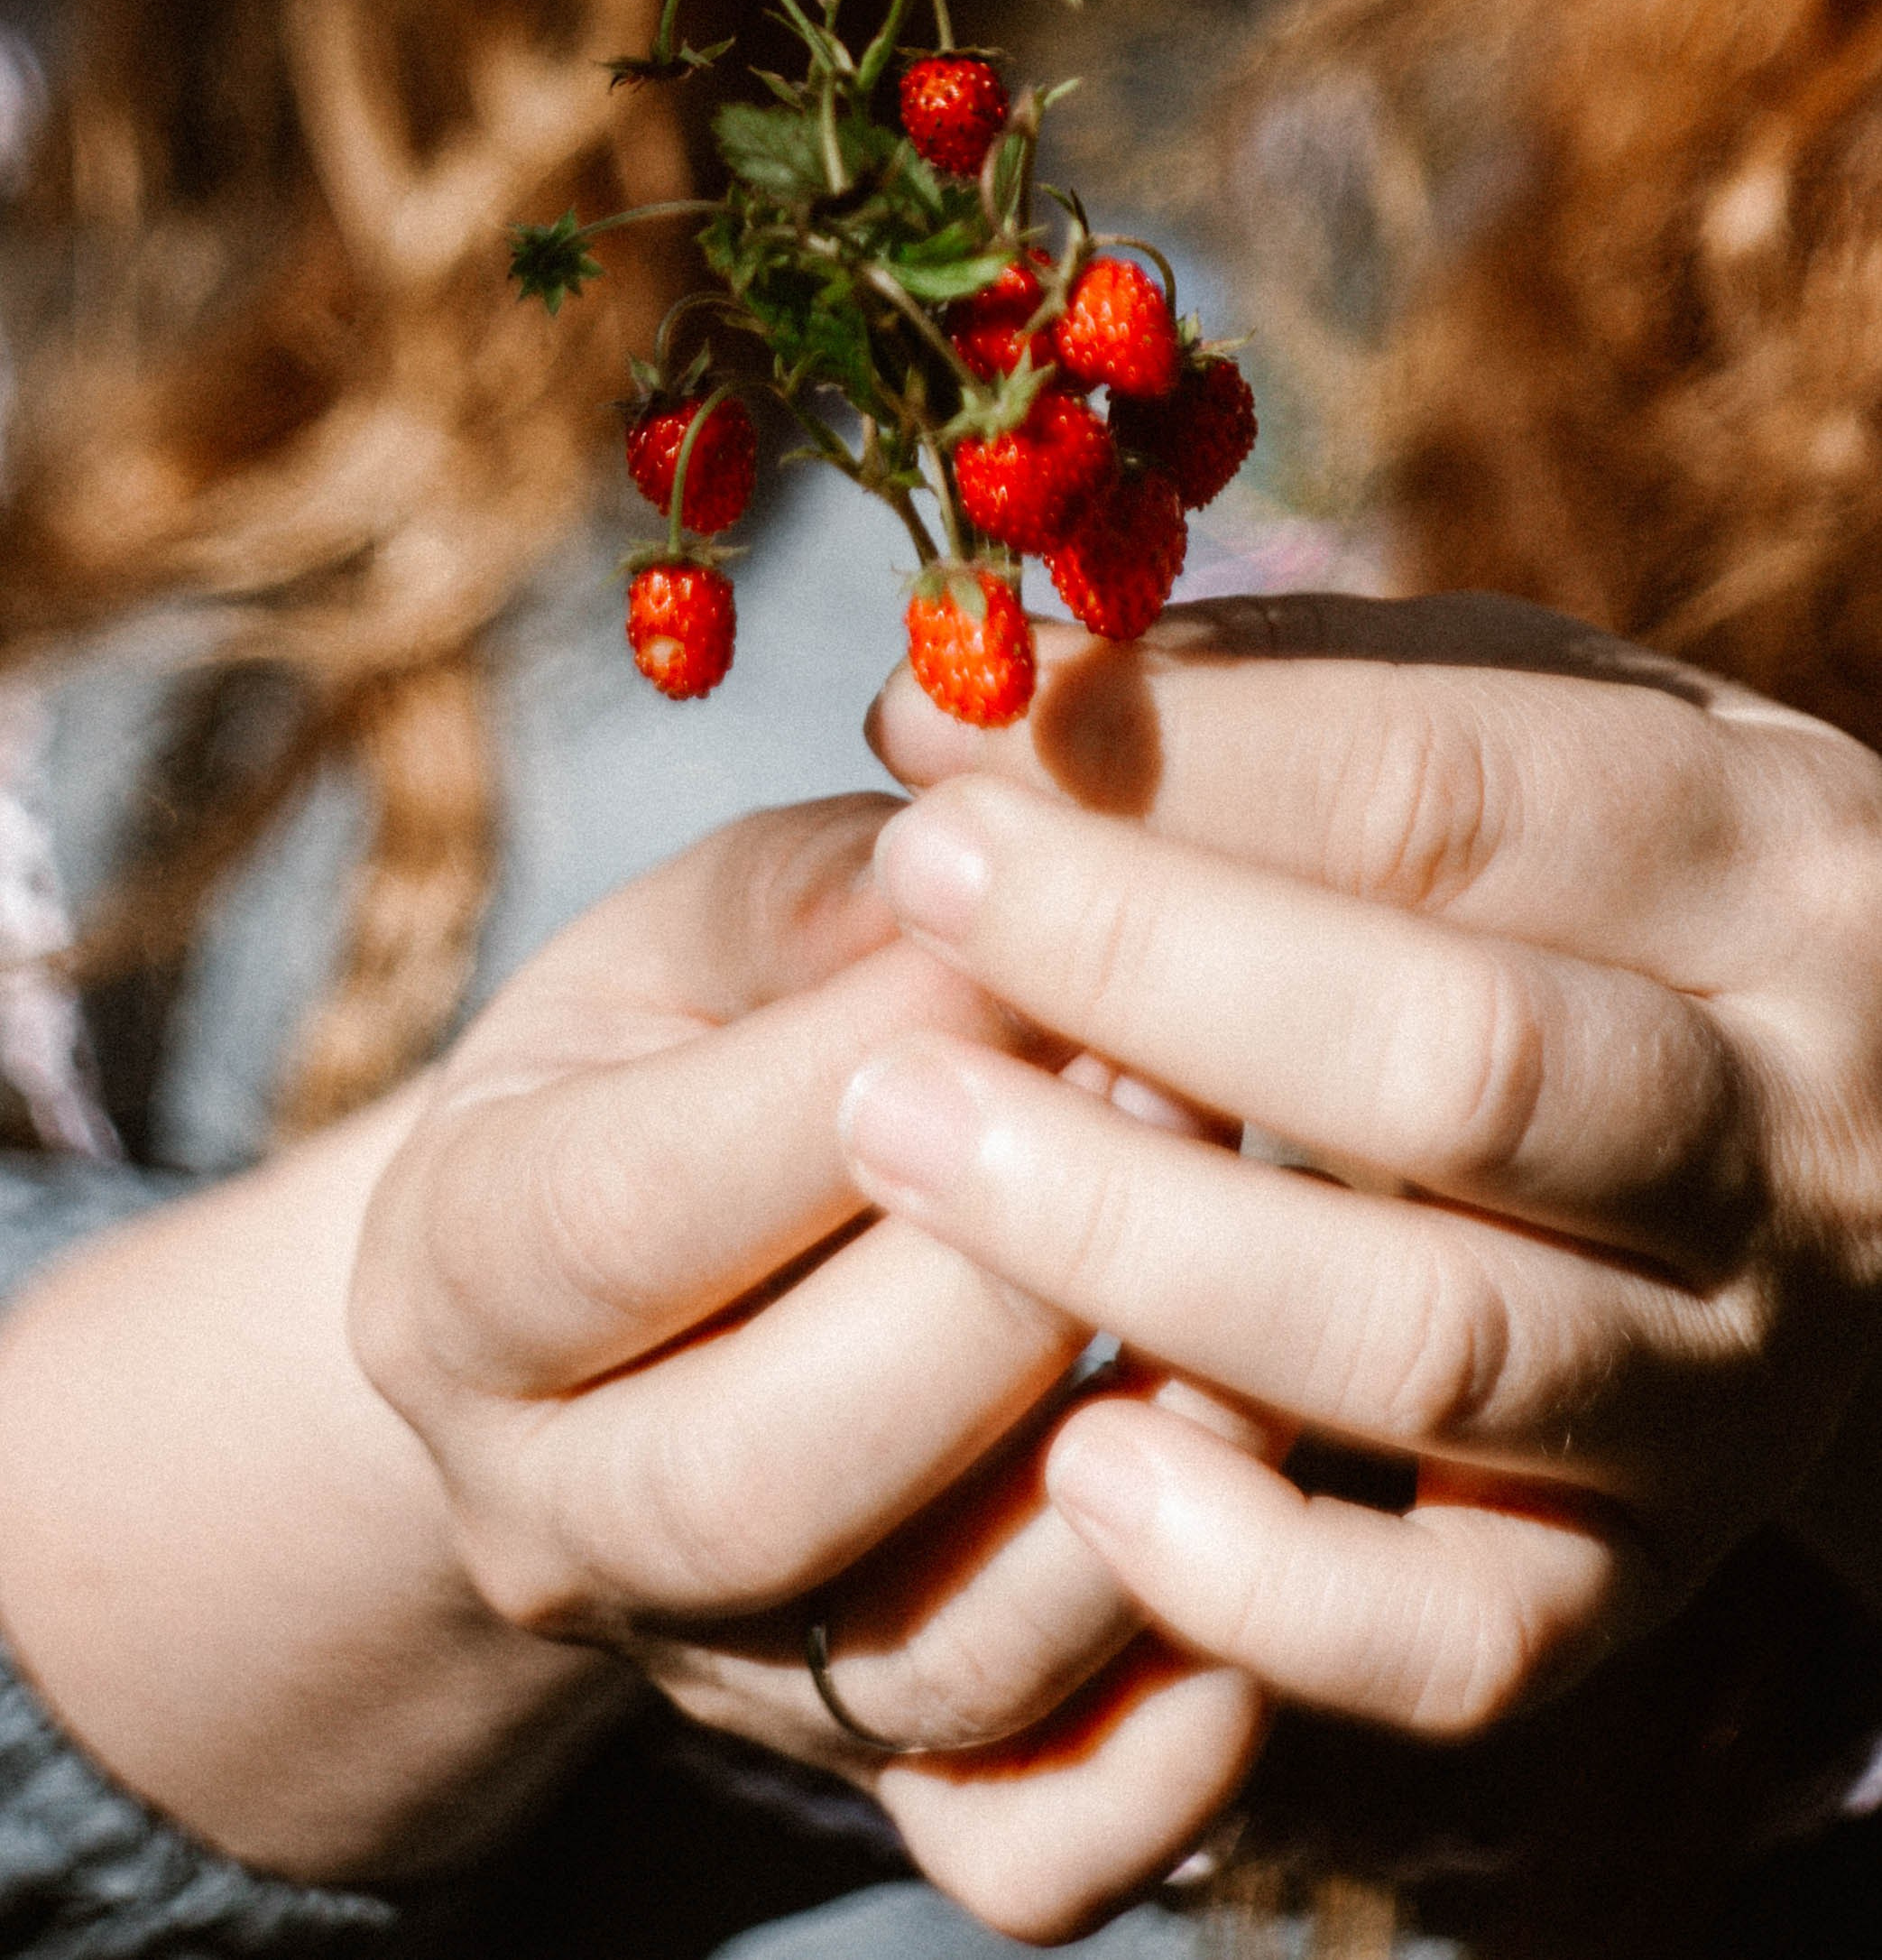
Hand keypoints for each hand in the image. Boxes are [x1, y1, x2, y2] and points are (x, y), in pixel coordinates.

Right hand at [354, 791, 1263, 1933]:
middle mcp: (551, 1511)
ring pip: (920, 1664)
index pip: (634, 1205)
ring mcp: (717, 1676)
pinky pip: (1025, 1845)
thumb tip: (994, 860)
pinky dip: (1173, 1736)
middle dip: (1000, 1287)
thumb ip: (829, 895)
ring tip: (1280, 1279)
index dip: (861, 1072)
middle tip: (1184, 1096)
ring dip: (1133, 1470)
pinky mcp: (872, 1780)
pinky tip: (1274, 1534)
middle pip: (760, 1475)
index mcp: (457, 1269)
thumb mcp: (704, 927)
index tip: (1051, 951)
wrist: (639, 1297)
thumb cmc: (692, 1047)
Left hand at [845, 593, 1881, 1742]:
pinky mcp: (1649, 1574)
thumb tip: (954, 704)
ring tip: (904, 1135)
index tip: (943, 746)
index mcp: (1755, 857)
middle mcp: (1784, 1127)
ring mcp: (1731, 1376)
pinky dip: (1261, 1581)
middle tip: (909, 890)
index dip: (1181, 765)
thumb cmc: (1593, 890)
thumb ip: (1272, 705)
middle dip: (1149, 968)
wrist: (1860, 1152)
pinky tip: (1075, 1468)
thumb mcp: (1515, 732)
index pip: (1455, 793)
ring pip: (1438, 1341)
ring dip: (1141, 1242)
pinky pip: (1465, 1638)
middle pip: (1460, 1061)